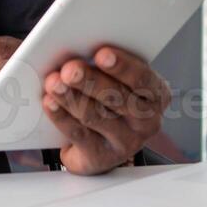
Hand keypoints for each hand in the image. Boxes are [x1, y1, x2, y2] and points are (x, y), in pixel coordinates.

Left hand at [42, 46, 171, 174]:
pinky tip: (50, 103)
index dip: (122, 66)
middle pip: (118, 98)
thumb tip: (81, 49)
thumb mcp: (119, 80)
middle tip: (70, 69)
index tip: (101, 54)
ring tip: (54, 83)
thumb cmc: (111, 99)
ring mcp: (125, 142)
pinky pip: (79, 135)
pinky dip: (61, 117)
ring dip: (71, 97)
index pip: (143, 78)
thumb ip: (107, 65)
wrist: (103, 142)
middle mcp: (146, 121)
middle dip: (91, 81)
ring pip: (96, 116)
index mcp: (155, 94)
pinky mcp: (101, 157)